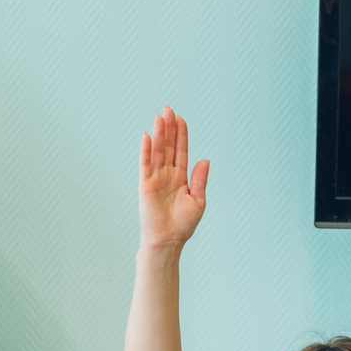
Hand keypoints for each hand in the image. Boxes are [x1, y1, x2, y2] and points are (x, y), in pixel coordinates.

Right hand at [138, 107, 209, 250]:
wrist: (168, 240)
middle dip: (169, 128)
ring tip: (160, 117)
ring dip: (158, 134)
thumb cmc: (183, 225)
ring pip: (157, 151)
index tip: (181, 119)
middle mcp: (167, 175)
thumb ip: (200, 180)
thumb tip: (205, 159)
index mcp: (181, 178)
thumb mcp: (198, 201)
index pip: (181, 151)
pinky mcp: (145, 184)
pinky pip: (145, 163)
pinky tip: (147, 136)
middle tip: (168, 109)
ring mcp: (155, 178)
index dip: (181, 135)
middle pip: (168, 146)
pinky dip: (146, 150)